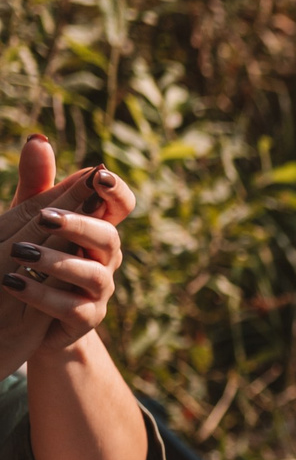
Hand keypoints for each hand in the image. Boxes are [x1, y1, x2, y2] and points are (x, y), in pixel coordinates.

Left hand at [0, 138, 134, 370]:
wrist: (32, 320)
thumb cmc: (38, 258)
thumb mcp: (32, 219)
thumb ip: (38, 183)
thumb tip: (37, 139)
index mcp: (97, 230)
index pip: (120, 206)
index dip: (116, 191)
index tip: (98, 177)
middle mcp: (105, 260)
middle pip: (109, 238)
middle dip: (79, 225)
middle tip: (43, 217)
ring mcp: (98, 291)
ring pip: (93, 275)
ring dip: (57, 262)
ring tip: (18, 252)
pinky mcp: (84, 319)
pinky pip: (71, 307)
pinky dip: (41, 294)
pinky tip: (11, 282)